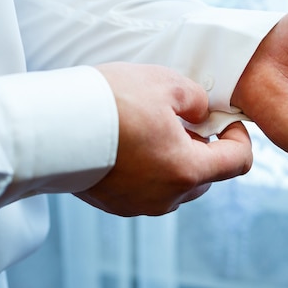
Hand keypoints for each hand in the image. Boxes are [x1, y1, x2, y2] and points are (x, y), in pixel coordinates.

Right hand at [76, 63, 251, 215]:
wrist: (49, 126)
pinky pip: (148, 187)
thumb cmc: (109, 102)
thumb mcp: (166, 83)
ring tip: (153, 126)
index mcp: (186, 170)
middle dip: (204, 146)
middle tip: (185, 117)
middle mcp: (166, 196)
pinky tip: (131, 140)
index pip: (237, 162)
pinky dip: (150, 167)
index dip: (238, 137)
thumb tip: (201, 113)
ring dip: (176, 157)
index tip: (225, 120)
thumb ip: (197, 99)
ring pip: (176, 182)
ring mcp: (139, 204)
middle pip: (206, 175)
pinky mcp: (115, 203)